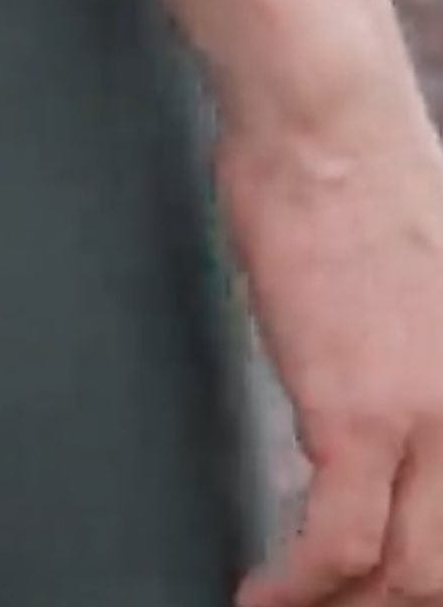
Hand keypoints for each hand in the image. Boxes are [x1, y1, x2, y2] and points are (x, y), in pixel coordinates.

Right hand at [221, 83, 442, 606]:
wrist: (325, 127)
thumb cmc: (354, 175)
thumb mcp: (417, 274)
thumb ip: (416, 349)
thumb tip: (376, 385)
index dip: (425, 571)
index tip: (381, 582)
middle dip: (392, 602)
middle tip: (340, 606)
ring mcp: (432, 416)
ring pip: (409, 574)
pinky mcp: (357, 412)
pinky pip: (337, 543)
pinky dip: (296, 587)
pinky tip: (261, 595)